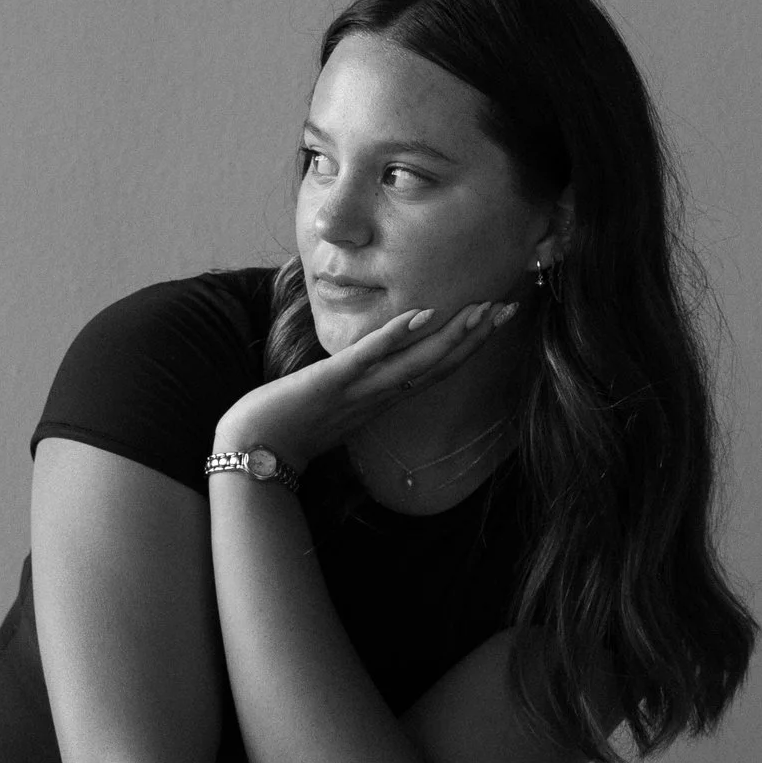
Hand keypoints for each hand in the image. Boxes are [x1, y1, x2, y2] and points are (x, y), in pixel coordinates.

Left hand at [215, 296, 520, 476]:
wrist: (252, 455)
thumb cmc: (287, 429)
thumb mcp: (334, 406)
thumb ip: (358, 389)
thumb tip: (372, 369)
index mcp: (380, 401)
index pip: (434, 370)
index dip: (468, 346)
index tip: (494, 321)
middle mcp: (377, 398)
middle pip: (437, 365)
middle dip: (475, 336)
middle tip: (509, 307)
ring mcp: (357, 391)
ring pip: (415, 363)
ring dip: (451, 335)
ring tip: (481, 309)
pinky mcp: (330, 382)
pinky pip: (368, 358)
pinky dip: (395, 337)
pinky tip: (420, 315)